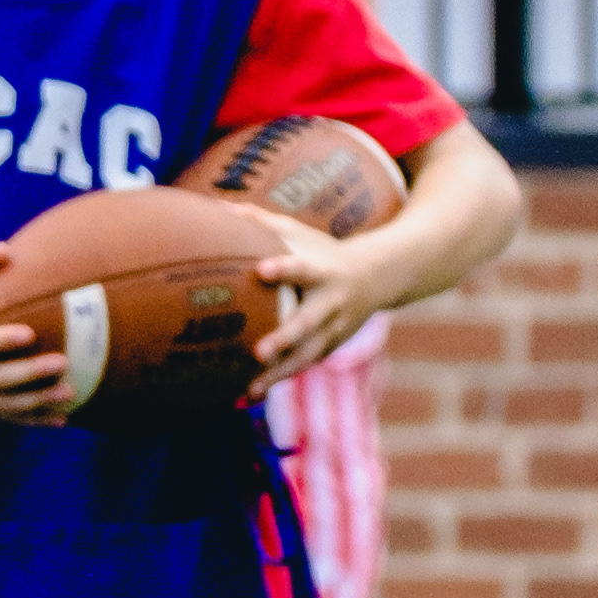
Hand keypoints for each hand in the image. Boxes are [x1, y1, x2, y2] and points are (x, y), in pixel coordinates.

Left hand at [248, 217, 393, 392]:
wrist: (378, 278)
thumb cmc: (326, 251)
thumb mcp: (302, 233)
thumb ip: (263, 222)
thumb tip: (219, 206)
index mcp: (323, 272)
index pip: (303, 268)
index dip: (284, 268)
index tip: (262, 270)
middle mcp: (331, 303)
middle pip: (307, 324)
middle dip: (284, 340)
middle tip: (258, 352)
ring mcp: (334, 329)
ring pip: (307, 355)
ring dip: (280, 373)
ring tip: (251, 389)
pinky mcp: (331, 345)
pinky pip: (305, 364)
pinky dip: (280, 378)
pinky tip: (252, 391)